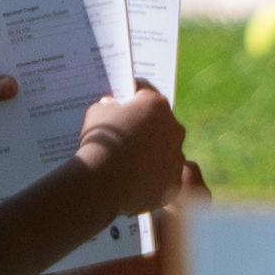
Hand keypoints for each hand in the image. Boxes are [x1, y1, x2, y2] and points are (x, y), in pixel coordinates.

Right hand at [66, 83, 187, 213]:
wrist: (105, 182)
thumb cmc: (101, 142)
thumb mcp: (97, 113)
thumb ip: (107, 106)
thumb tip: (111, 106)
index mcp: (156, 105)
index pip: (144, 93)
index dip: (131, 95)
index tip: (123, 100)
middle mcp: (174, 128)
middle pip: (159, 122)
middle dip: (144, 125)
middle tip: (126, 132)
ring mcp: (177, 156)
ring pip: (164, 150)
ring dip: (151, 152)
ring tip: (128, 160)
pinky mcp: (174, 180)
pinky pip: (163, 174)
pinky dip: (152, 175)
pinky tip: (134, 178)